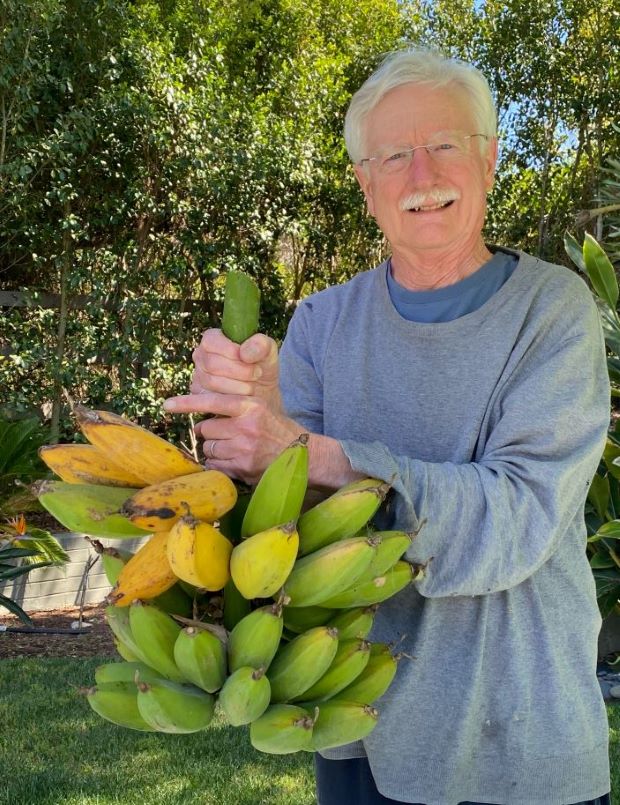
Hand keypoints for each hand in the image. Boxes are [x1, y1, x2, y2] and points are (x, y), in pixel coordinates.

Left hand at [164, 329, 298, 482]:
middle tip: (226, 436)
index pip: (212, 401)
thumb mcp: (260, 409)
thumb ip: (234, 409)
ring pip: (209, 448)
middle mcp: (246, 425)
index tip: (167, 405)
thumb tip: (201, 419)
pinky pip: (216, 465)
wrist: (303, 454)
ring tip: (235, 449)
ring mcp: (244, 448)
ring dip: (216, 450)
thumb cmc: (277, 430)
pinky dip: (220, 464)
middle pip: (207, 429)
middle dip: (211, 434)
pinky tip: (236, 461)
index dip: (186, 403)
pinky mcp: (243, 467)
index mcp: (250, 406)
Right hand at [190, 329, 280, 410]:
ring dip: (239, 387)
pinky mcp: (200, 397)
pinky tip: (244, 398)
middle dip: (240, 371)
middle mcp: (200, 357)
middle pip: (212, 364)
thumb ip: (260, 344)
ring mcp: (198, 377)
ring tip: (252, 386)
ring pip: (212, 383)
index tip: (250, 360)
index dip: (232, 352)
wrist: (262, 393)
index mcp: (212, 340)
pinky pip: (211, 401)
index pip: (211, 342)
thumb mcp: (268, 351)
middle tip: (257, 374)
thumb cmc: (262, 366)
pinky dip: (232, 400)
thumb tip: (244, 354)